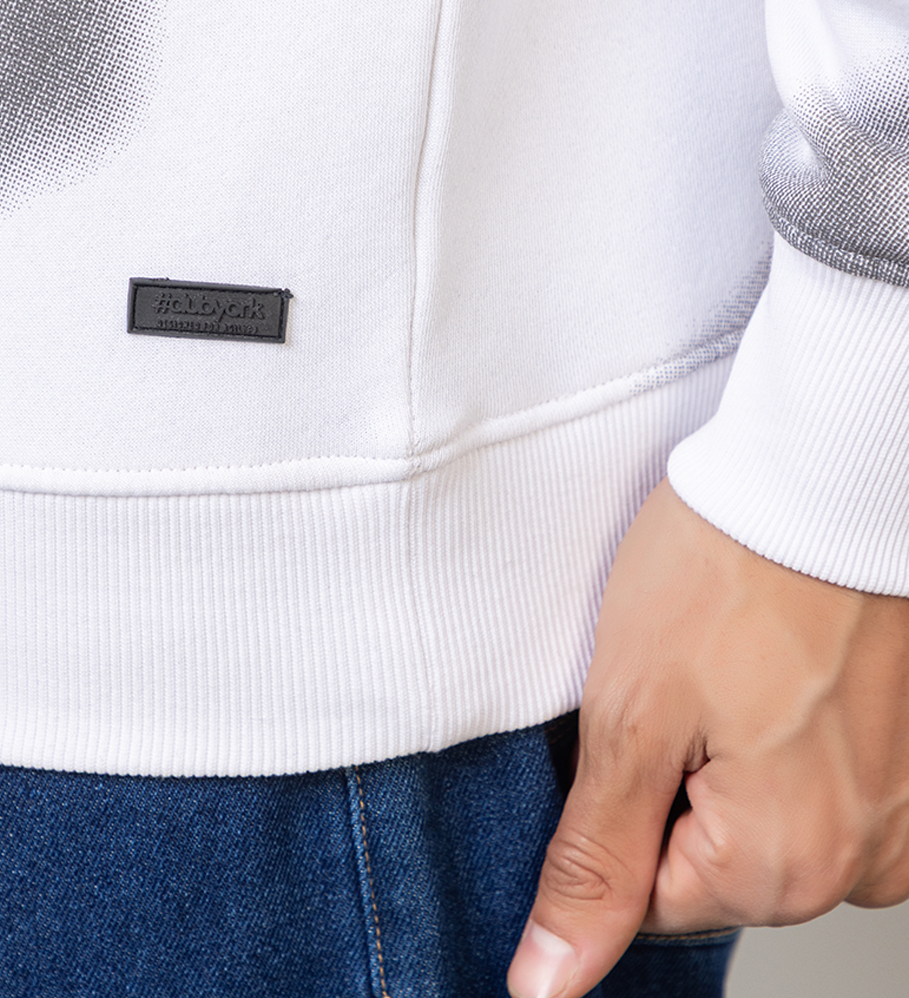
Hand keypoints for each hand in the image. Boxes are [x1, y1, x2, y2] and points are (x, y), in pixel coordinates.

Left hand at [506, 478, 908, 997]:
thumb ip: (594, 865)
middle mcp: (866, 859)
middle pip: (719, 866)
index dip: (624, 805)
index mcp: (786, 864)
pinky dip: (793, 735)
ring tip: (741, 665)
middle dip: (684, 782)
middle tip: (694, 682)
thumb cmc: (728, 568)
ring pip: (774, 821)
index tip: (645, 721)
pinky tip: (783, 668)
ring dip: (742, 755)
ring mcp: (902, 809)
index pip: (653, 901)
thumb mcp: (628, 717)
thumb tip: (547, 983)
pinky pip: (829, 782)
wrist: (822, 472)